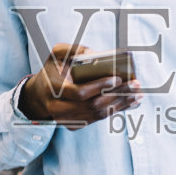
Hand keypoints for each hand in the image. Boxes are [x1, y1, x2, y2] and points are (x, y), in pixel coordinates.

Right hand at [18, 43, 140, 127]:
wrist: (37, 96)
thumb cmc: (51, 70)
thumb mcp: (56, 54)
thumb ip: (73, 49)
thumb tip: (96, 54)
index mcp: (53, 89)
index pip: (79, 93)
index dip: (99, 86)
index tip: (118, 78)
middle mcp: (58, 108)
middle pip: (93, 106)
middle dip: (117, 95)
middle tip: (136, 85)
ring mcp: (66, 120)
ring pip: (98, 115)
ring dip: (121, 105)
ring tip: (138, 94)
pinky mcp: (75, 125)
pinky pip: (98, 119)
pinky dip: (116, 110)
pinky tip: (130, 102)